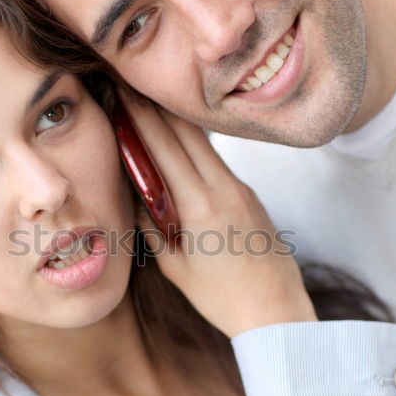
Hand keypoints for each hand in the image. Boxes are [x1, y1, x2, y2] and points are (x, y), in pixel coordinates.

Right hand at [119, 89, 316, 337]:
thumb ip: (151, 224)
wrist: (275, 310)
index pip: (163, 147)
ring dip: (175, 121)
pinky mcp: (249, 194)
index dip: (139, 115)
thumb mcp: (173, 266)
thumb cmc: (220, 297)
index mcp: (200, 206)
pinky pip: (216, 160)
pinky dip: (193, 144)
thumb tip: (134, 191)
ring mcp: (241, 188)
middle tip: (130, 85)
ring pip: (203, 142)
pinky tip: (178, 139)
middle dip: (155, 106)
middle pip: (185, 132)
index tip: (121, 92)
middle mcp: (224, 188)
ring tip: (149, 105)